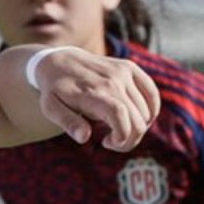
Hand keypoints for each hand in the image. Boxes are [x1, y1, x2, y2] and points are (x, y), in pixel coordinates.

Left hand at [34, 50, 159, 150]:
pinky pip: (152, 94)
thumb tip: (84, 137)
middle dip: (130, 139)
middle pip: (137, 118)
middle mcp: (112, 80)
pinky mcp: (130, 68)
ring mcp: (123, 72)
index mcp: (92, 92)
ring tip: (117, 129)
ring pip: (146, 110)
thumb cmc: (54, 90)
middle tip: (112, 143)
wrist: (58, 60)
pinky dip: (150, 111)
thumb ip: (67, 123)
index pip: (119, 115)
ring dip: (137, 127)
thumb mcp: (50, 108)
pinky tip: (135, 119)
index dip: (122, 136)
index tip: (108, 143)